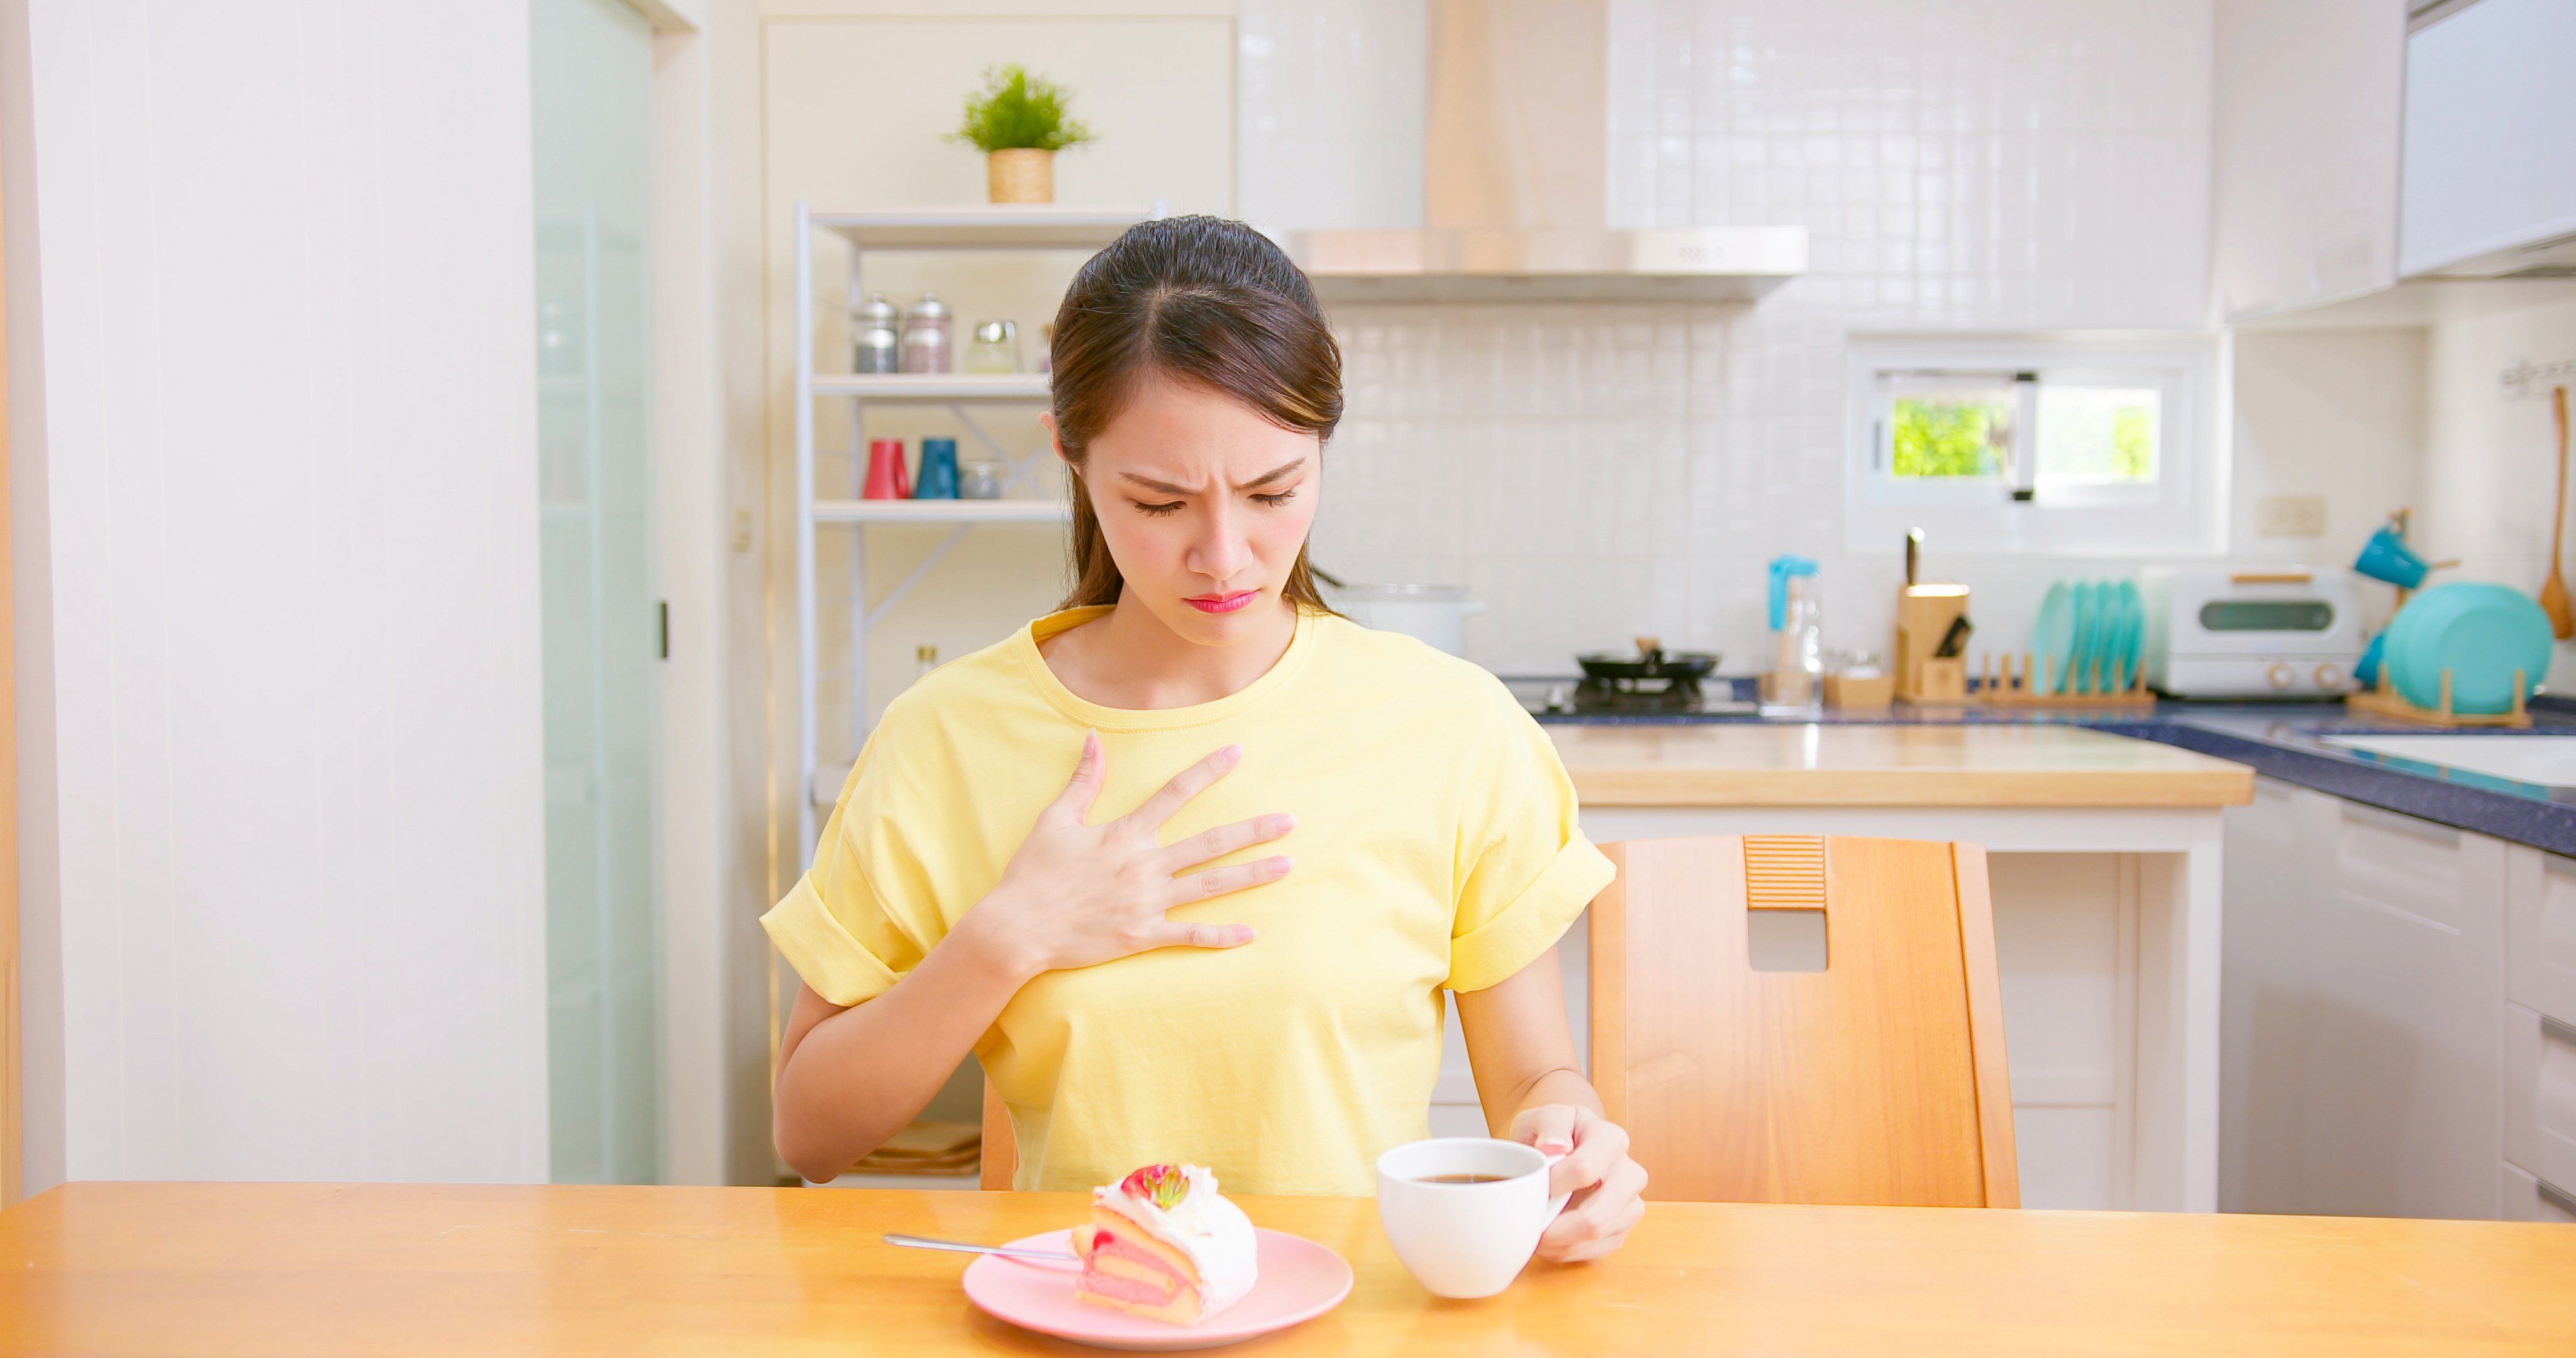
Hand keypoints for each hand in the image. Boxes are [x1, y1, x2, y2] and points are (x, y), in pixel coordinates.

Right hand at [959, 732, 1294, 979]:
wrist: (1017, 929)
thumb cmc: (1033, 874)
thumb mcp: (1056, 820)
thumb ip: (1083, 780)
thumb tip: (1093, 737)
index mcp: (1126, 834)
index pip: (1175, 793)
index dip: (1209, 770)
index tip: (1239, 752)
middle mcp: (1145, 865)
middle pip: (1211, 843)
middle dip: (1254, 830)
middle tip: (1290, 821)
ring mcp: (1147, 902)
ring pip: (1211, 885)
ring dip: (1252, 874)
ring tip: (1288, 864)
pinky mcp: (1143, 935)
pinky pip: (1190, 934)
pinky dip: (1221, 935)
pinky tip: (1251, 932)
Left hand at [1513, 1104, 1645, 1262]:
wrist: (1567, 1146)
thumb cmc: (1554, 1132)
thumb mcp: (1545, 1116)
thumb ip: (1550, 1125)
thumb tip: (1554, 1146)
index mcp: (1612, 1140)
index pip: (1584, 1169)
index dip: (1551, 1184)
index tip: (1529, 1185)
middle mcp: (1630, 1174)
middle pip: (1597, 1218)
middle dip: (1555, 1229)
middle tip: (1528, 1223)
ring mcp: (1630, 1206)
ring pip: (1594, 1240)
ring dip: (1556, 1243)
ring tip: (1534, 1229)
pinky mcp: (1621, 1230)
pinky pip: (1592, 1253)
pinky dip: (1564, 1250)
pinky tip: (1549, 1236)